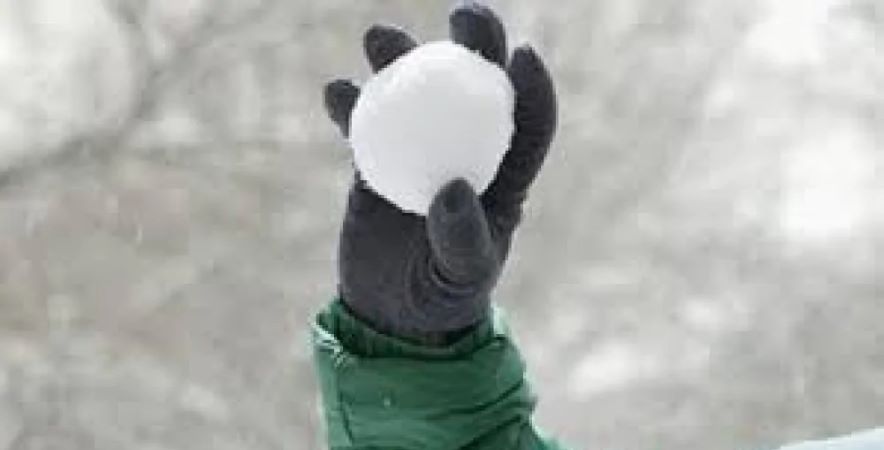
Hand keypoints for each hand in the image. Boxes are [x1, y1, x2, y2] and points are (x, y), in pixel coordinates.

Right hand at [322, 1, 556, 344]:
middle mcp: (466, 152)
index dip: (531, 86)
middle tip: (463, 14)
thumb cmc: (444, 295)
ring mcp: (421, 153)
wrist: (394, 312)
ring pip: (416, 95)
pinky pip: (366, 125)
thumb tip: (452, 187)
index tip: (522, 53)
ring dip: (401, 59)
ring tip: (379, 38)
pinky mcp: (378, 163)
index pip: (529, 122)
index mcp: (505, 175)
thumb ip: (462, 237)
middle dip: (476, 45)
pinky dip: (352, 106)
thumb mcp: (461, 275)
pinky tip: (337, 92)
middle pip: (477, 88)